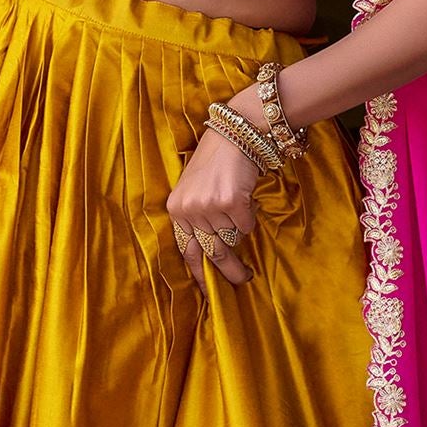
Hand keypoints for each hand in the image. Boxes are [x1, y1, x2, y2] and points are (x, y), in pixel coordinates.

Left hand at [166, 112, 262, 286]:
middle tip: (243, 279)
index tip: (209, 293)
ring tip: (239, 210)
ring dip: (240, 227)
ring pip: (233, 236)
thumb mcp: (195, 191)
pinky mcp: (231, 203)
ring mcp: (209, 207)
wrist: (234, 133)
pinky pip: (246, 225)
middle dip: (230, 271)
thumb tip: (212, 256)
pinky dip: (250, 215)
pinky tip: (245, 197)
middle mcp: (189, 210)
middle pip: (212, 253)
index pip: (186, 252)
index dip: (199, 275)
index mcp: (176, 210)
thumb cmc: (216, 163)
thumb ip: (197, 219)